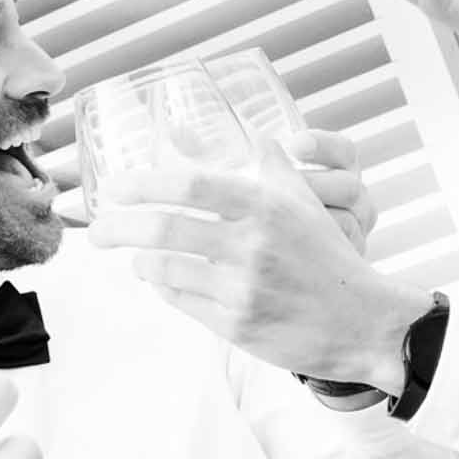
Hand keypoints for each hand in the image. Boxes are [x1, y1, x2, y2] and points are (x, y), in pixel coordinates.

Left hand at [87, 144, 426, 390]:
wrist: (362, 322)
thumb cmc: (328, 260)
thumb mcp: (305, 204)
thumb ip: (273, 167)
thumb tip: (254, 132)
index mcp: (264, 207)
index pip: (187, 186)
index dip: (141, 184)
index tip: (112, 189)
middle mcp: (250, 245)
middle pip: (163, 229)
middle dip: (118, 228)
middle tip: (96, 231)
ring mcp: (241, 289)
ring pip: (166, 270)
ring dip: (140, 263)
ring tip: (134, 258)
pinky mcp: (236, 325)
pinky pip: (182, 303)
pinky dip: (164, 289)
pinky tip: (161, 282)